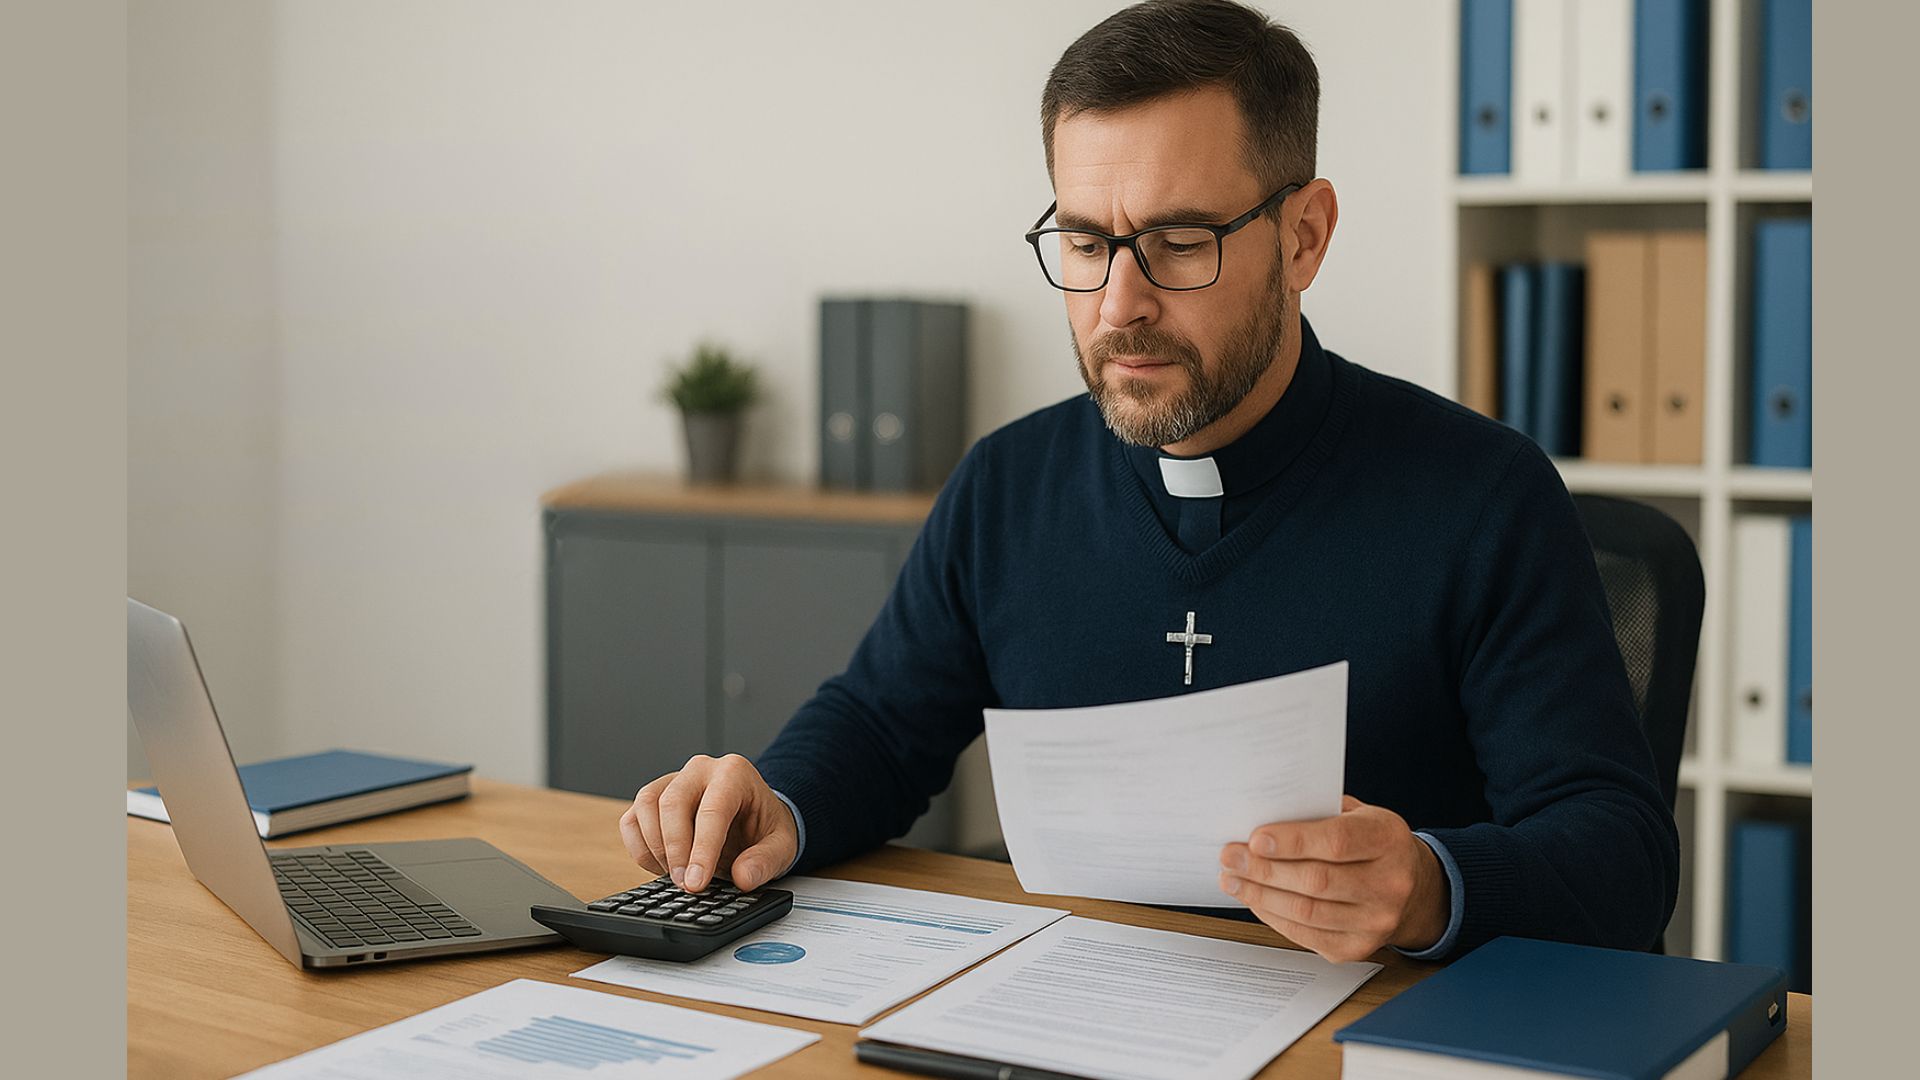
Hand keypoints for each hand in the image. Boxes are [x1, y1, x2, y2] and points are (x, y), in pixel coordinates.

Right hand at [619, 754, 798, 893]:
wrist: (754, 817)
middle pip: (673, 803)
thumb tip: (743, 877)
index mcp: (734, 773)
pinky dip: (640, 848)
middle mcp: (700, 769)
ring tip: (676, 876)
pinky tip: (662, 867)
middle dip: (675, 850)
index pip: (712, 809)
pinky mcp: (652, 798)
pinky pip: (632, 820)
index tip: (696, 882)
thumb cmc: (764, 826)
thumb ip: (765, 862)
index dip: (702, 850)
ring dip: (655, 848)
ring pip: (646, 806)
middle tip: (686, 885)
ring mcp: (672, 780)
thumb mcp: (781, 846)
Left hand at [1217, 795, 1448, 963]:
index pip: (1337, 843)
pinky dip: (1272, 916)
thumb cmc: (1371, 843)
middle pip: (1316, 881)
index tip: (1254, 839)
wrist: (1412, 889)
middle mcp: (1390, 884)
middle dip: (1264, 869)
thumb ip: (1317, 813)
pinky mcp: (1357, 948)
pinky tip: (1254, 899)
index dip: (1292, 842)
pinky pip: (1304, 934)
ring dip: (1260, 895)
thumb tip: (1261, 817)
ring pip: (1306, 912)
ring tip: (1232, 879)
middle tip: (1230, 857)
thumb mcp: (1357, 815)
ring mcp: (1376, 922)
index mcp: (1389, 840)